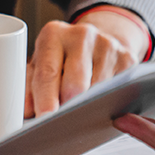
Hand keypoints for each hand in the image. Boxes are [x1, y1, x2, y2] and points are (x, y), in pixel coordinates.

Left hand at [26, 6, 148, 117]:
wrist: (94, 40)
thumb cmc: (61, 57)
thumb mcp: (40, 64)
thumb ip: (28, 87)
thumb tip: (26, 113)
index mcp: (53, 34)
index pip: (48, 72)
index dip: (45, 100)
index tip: (44, 119)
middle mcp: (82, 35)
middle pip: (75, 84)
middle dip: (68, 107)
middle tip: (62, 121)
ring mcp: (108, 45)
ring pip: (98, 91)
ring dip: (89, 107)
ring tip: (80, 109)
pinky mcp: (128, 58)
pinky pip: (119, 91)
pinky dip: (108, 103)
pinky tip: (100, 102)